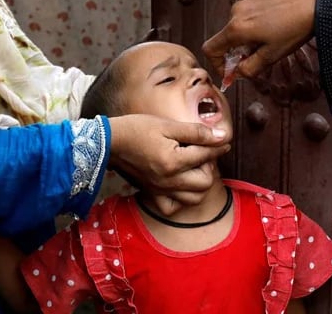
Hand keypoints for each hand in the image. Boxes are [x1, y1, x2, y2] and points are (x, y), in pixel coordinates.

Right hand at [108, 115, 230, 214]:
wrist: (108, 141)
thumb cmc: (137, 128)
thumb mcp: (168, 125)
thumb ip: (197, 132)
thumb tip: (222, 135)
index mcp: (174, 161)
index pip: (207, 155)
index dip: (218, 145)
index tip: (223, 140)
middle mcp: (169, 180)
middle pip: (205, 182)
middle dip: (209, 167)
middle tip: (202, 154)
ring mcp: (160, 190)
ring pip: (194, 198)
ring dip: (199, 184)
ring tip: (193, 168)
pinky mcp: (152, 193)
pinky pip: (172, 207)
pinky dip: (181, 199)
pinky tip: (180, 185)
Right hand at [202, 0, 318, 77]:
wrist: (315, 5)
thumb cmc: (294, 30)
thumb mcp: (271, 56)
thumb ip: (249, 68)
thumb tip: (238, 73)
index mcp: (236, 29)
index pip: (210, 49)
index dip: (216, 64)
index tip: (230, 71)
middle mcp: (236, 11)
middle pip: (225, 37)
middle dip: (237, 51)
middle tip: (258, 56)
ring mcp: (245, 0)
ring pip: (237, 25)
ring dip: (246, 36)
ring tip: (270, 38)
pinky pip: (247, 13)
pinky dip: (254, 23)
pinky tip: (273, 24)